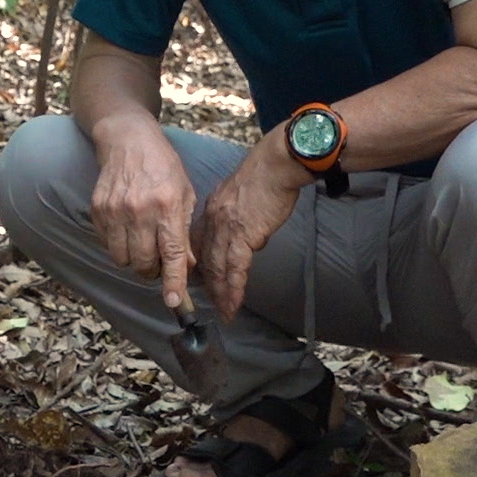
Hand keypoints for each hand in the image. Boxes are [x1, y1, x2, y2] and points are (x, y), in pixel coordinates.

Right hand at [89, 122, 198, 310]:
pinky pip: (107, 244)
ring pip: (123, 259)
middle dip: (152, 270)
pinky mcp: (97, 209)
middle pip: (143, 263)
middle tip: (158, 259)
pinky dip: (118, 245)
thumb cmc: (162, 166)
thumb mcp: (185, 193)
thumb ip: (184, 231)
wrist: (127, 139)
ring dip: (134, 260)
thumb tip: (187, 266)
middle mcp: (140, 209)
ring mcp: (115, 210)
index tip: (173, 302)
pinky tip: (126, 228)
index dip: (173, 281)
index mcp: (167, 205)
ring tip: (141, 243)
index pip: (172, 253)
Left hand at [197, 133, 312, 319]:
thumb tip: (243, 230)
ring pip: (218, 268)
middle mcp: (213, 221)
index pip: (200, 243)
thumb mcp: (240, 193)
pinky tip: (233, 303)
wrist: (275, 165)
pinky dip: (234, 288)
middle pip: (206, 259)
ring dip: (220, 293)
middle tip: (211, 303)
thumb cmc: (265, 175)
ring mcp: (226, 229)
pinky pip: (236, 269)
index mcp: (211, 210)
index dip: (201, 264)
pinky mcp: (244, 236)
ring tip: (224, 310)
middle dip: (208, 284)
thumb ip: (234, 212)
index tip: (202, 280)